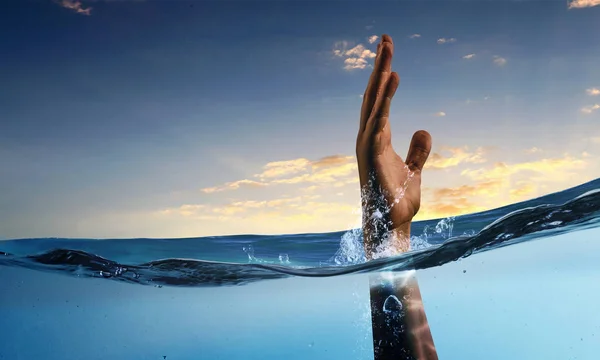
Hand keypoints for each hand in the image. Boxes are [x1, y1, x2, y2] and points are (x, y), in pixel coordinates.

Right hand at [356, 34, 431, 257]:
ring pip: (373, 101)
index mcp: (376, 138)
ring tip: (388, 48)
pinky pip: (379, 118)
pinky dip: (385, 98)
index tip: (390, 54)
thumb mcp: (414, 170)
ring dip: (381, 73)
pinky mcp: (372, 152)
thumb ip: (418, 150)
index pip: (379, 101)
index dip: (384, 77)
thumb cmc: (398, 201)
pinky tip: (392, 77)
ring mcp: (367, 143)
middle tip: (386, 38)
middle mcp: (367, 136)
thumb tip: (423, 128)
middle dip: (379, 65)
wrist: (392, 226)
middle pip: (373, 94)